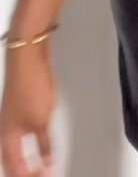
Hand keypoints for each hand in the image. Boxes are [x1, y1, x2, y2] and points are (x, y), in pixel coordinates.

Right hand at [0, 45, 57, 176]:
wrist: (26, 58)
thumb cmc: (30, 89)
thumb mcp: (42, 120)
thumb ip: (45, 144)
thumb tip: (48, 163)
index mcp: (6, 140)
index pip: (15, 170)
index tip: (48, 176)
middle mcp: (5, 134)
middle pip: (11, 164)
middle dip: (26, 173)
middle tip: (43, 175)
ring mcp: (11, 122)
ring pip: (15, 153)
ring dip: (26, 164)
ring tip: (40, 170)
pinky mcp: (19, 112)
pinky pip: (21, 141)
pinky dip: (29, 150)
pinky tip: (40, 151)